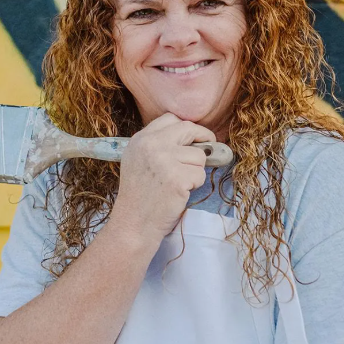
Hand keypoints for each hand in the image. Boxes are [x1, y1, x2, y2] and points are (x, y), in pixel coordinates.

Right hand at [112, 112, 216, 244]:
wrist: (134, 224)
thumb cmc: (140, 196)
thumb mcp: (138, 161)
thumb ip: (159, 145)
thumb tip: (195, 138)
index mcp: (141, 139)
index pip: (171, 119)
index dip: (187, 128)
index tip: (195, 138)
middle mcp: (151, 145)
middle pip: (189, 129)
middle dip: (204, 138)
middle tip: (210, 149)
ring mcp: (164, 160)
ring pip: (199, 156)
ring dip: (196, 171)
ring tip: (178, 184)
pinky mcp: (177, 178)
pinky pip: (201, 175)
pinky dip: (195, 186)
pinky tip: (179, 194)